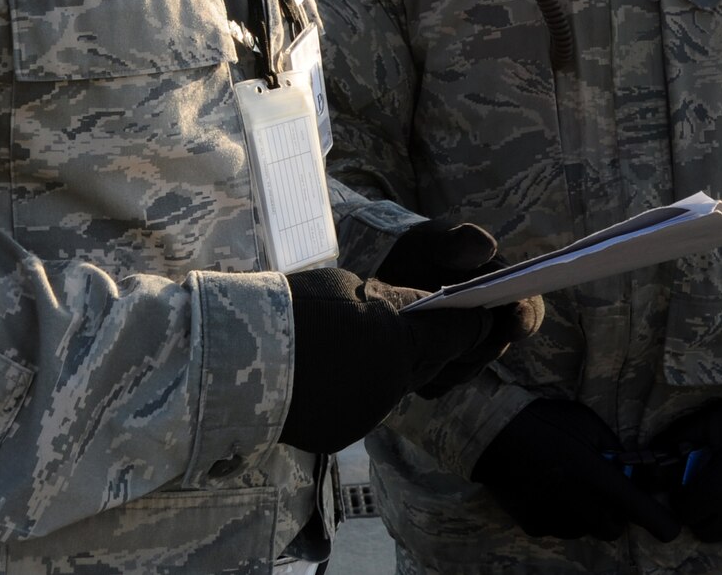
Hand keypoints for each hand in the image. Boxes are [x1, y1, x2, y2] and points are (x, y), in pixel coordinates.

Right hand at [280, 268, 493, 453]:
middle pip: (433, 364)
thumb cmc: (295, 309)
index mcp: (401, 340)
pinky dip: (357, 389)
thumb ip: (389, 306)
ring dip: (393, 369)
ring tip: (370, 347)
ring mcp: (368, 413)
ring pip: (397, 388)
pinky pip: (363, 406)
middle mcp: (394, 383)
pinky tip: (336, 373)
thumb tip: (404, 316)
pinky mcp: (342, 431)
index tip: (481, 316)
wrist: (240, 357)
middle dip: (437, 346)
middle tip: (434, 329)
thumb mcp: (349, 289)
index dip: (475, 324)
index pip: (460, 333)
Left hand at [377, 221, 544, 396]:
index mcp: (503, 295)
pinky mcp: (438, 372)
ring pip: (466, 370)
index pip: (527, 313)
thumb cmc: (423, 252)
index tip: (513, 321)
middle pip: (495, 348)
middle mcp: (490, 329)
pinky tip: (406, 352)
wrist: (387, 274)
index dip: (524, 319)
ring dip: (447, 358)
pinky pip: (438, 384)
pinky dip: (424, 373)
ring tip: (419, 335)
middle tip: (447, 326)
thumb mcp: (436, 239)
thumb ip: (459, 241)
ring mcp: (465, 353)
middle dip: (475, 341)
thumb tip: (486, 247)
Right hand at [470, 398, 680, 541]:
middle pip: (615, 529)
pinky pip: (559, 528)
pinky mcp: (535, 526)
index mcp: (599, 479)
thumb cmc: (543, 422)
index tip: (667, 524)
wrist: (491, 434)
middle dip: (617, 514)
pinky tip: (547, 490)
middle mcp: (581, 507)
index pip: (646, 516)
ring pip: (586, 530)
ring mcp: (557, 520)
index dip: (663, 523)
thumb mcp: (586, 422)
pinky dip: (561, 515)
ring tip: (569, 486)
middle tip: (604, 490)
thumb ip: (613, 447)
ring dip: (587, 515)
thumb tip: (631, 466)